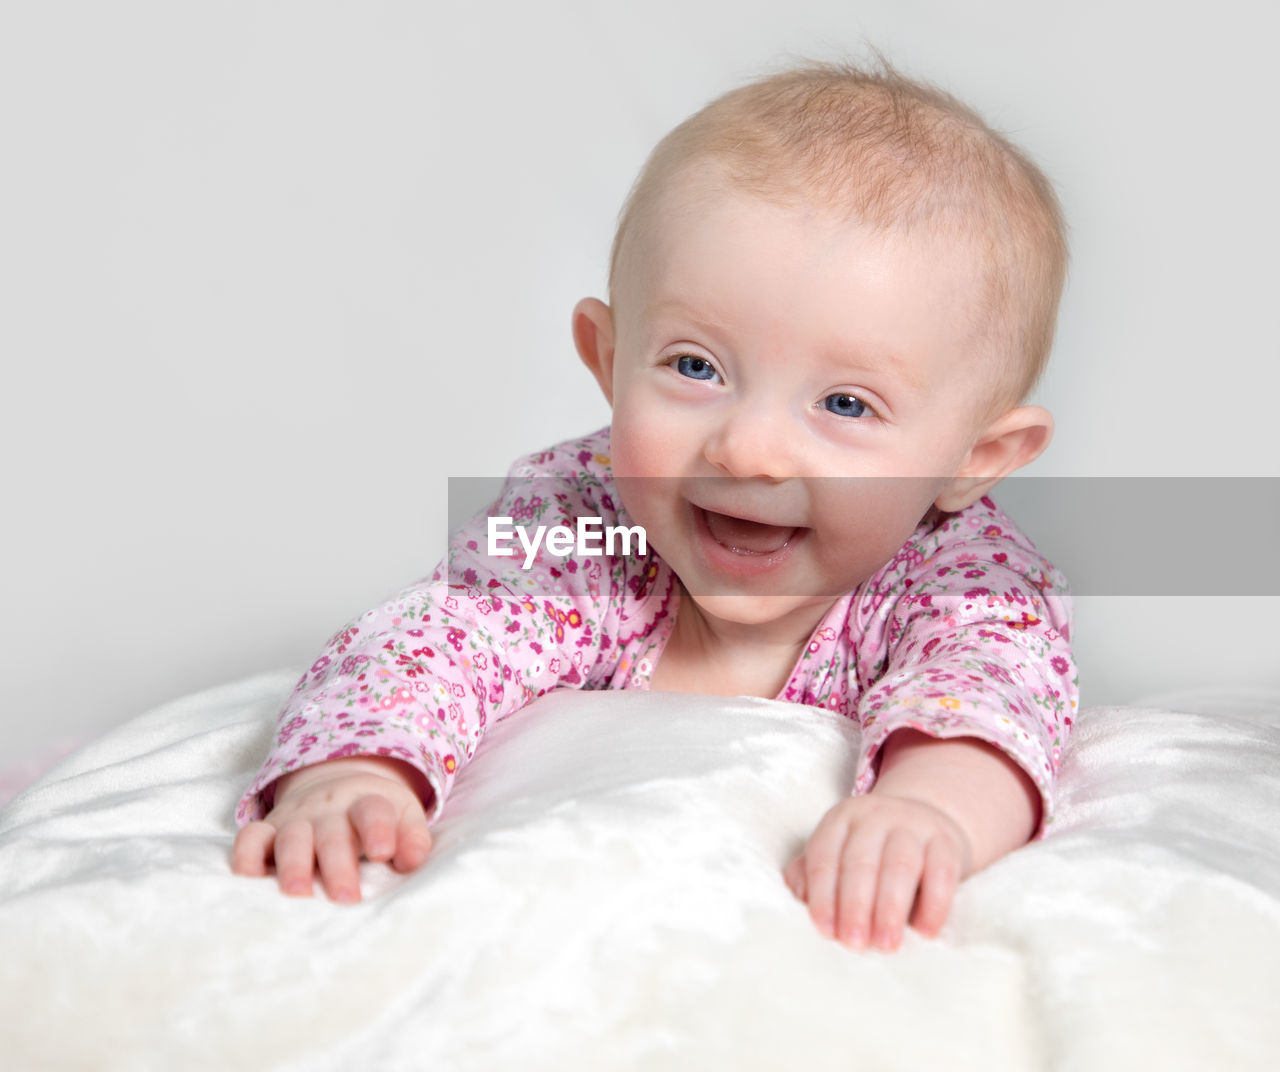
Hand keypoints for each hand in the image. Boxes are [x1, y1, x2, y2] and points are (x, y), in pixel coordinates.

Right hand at [231, 756, 434, 903]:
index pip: (373, 810)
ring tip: (298, 893)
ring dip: (293, 865)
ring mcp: (296, 818)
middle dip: (338, 865)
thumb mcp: (404, 814)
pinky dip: (245, 857)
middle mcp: (329, 809)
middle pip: (332, 834)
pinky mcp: (268, 830)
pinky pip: (250, 838)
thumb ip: (412, 837)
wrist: (337, 783)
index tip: (385, 852)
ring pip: (290, 838)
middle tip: (346, 896)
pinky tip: (248, 881)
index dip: (378, 829)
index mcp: (366, 803)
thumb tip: (413, 862)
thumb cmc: (375, 814)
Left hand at [782, 792, 972, 951]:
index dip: (822, 896)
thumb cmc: (872, 852)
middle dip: (855, 907)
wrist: (926, 823)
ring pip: (900, 866)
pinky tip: (924, 932)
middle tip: (854, 945)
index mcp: (840, 820)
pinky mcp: (947, 842)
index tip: (825, 932)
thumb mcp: (838, 854)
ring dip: (890, 909)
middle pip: (860, 862)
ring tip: (885, 945)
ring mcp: (914, 825)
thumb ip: (811, 874)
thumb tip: (798, 897)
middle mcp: (875, 816)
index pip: (825, 857)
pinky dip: (934, 905)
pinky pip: (941, 872)